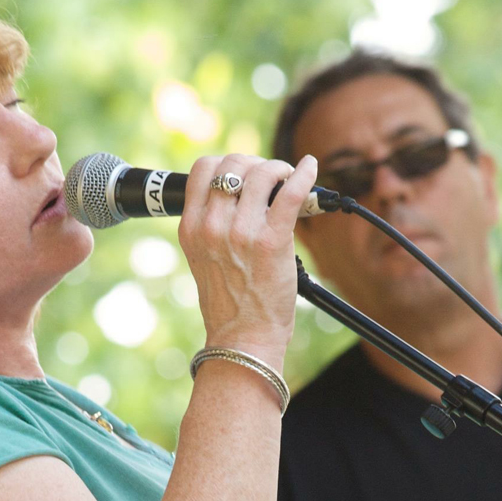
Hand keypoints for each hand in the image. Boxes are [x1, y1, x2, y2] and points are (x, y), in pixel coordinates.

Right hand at [178, 153, 317, 363]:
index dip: (226, 163)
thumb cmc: (228, 302)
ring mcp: (240, 233)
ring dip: (279, 169)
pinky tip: (310, 169)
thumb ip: (211, 225)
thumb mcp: (203, 258)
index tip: (243, 174)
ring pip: (262, 172)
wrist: (243, 337)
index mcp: (191, 228)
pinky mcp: (271, 241)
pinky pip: (291, 192)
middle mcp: (211, 226)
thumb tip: (239, 192)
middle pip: (233, 163)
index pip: (202, 169)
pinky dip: (305, 174)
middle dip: (255, 163)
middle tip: (270, 178)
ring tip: (288, 180)